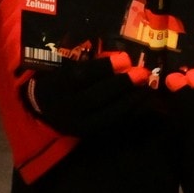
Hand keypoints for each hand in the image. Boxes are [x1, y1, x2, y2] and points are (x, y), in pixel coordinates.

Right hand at [23, 58, 155, 136]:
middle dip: (120, 84)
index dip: (102, 67)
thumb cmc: (61, 82)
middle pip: (93, 98)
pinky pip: (113, 123)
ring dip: (130, 99)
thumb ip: (88, 63)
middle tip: (142, 72)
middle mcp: (62, 108)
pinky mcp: (88, 134)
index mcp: (52, 86)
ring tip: (147, 85)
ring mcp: (74, 125)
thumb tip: (121, 58)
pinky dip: (131, 111)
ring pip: (105, 114)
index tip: (124, 58)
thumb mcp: (64, 69)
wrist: (45, 111)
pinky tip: (143, 98)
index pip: (77, 77)